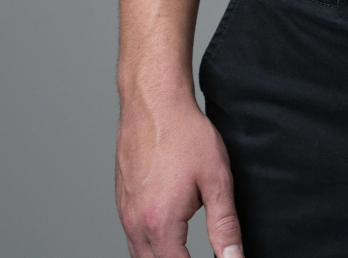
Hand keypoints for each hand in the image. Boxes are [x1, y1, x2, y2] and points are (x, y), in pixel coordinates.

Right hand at [116, 90, 243, 257]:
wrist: (154, 104)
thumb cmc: (186, 136)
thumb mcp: (217, 179)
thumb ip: (225, 225)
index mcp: (160, 225)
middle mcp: (136, 226)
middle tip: (197, 251)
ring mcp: (125, 215)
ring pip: (140, 256)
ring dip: (163, 257)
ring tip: (185, 249)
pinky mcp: (122, 203)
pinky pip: (133, 237)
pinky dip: (150, 244)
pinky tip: (168, 234)